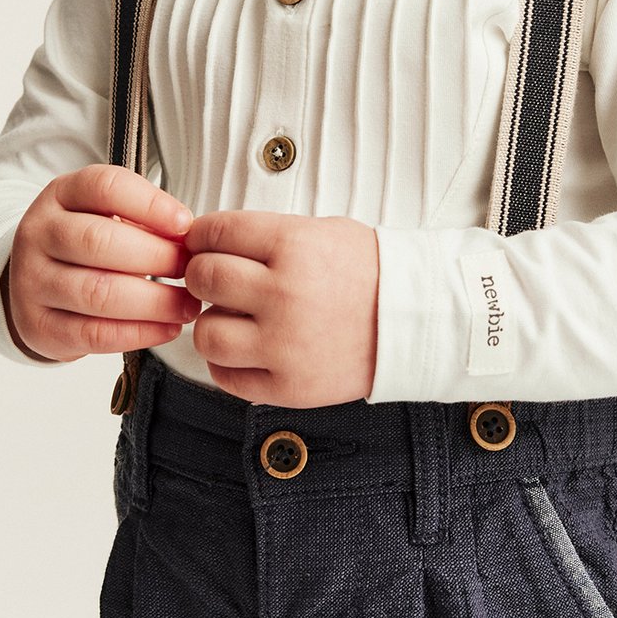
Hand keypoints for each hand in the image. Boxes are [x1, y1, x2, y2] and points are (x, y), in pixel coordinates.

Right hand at [3, 164, 203, 362]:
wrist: (36, 284)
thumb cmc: (85, 245)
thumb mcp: (105, 214)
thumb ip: (142, 218)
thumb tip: (186, 236)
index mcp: (60, 195)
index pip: (103, 187)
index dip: (150, 204)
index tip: (186, 225)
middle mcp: (39, 234)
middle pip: (99, 241)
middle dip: (156, 257)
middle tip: (190, 269)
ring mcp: (32, 282)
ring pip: (97, 292)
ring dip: (154, 302)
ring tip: (186, 304)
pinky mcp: (39, 326)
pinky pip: (93, 334)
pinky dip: (139, 333)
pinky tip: (166, 327)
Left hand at [182, 210, 378, 406]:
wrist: (416, 320)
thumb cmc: (369, 272)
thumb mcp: (321, 231)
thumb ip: (266, 236)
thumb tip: (210, 242)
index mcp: (294, 246)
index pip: (216, 233)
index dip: (199, 236)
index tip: (201, 243)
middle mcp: (284, 294)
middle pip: (204, 278)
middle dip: (201, 275)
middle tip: (213, 280)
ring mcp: (285, 344)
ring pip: (207, 333)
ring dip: (213, 322)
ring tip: (233, 319)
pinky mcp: (289, 386)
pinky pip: (226, 377)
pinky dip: (226, 363)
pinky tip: (245, 349)